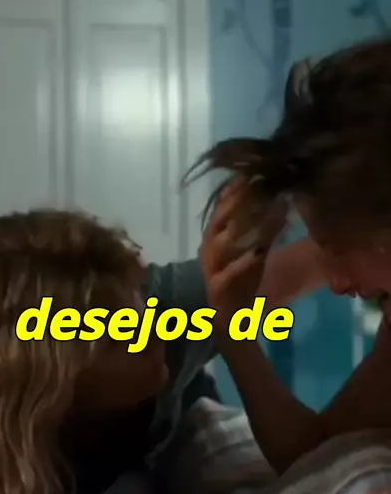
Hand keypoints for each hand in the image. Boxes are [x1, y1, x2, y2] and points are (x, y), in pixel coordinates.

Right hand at [200, 177, 286, 331]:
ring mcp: (211, 269)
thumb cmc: (243, 282)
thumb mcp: (257, 252)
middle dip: (234, 202)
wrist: (231, 321)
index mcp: (215, 238)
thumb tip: (283, 203)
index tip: (252, 172)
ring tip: (257, 212)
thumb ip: (267, 230)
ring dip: (238, 228)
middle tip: (254, 185)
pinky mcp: (217, 288)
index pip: (223, 208)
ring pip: (220, 243)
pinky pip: (228, 273)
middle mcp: (209, 250)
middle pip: (218, 220)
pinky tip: (258, 253)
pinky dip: (241, 263)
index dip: (235, 189)